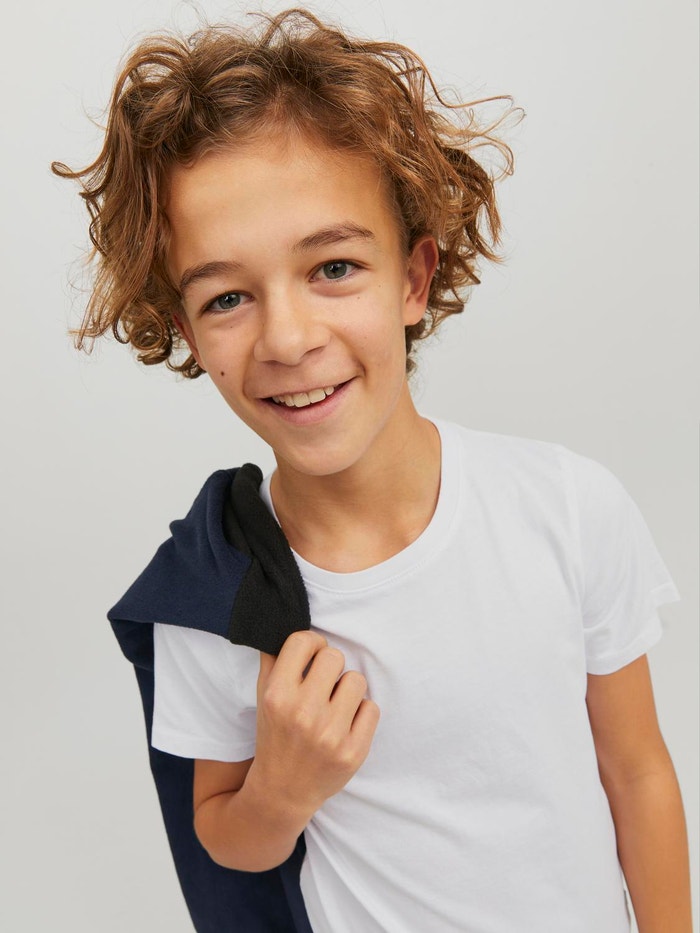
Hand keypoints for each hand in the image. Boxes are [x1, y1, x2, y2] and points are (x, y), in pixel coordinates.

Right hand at [251, 630, 379, 818]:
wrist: (282, 791)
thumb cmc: (274, 736)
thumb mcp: (263, 697)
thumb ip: (273, 660)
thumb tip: (285, 622)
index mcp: (277, 695)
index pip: (303, 641)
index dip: (311, 645)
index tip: (311, 658)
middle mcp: (302, 712)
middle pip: (335, 656)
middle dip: (330, 667)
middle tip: (323, 684)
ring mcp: (330, 734)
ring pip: (356, 680)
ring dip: (347, 690)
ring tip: (334, 706)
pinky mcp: (353, 752)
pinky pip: (371, 708)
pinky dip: (361, 714)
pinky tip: (345, 725)